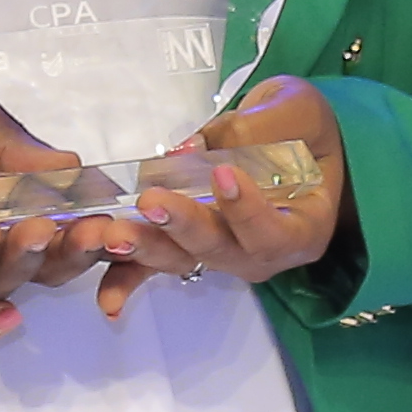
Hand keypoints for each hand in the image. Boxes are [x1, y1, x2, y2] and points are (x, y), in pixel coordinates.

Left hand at [81, 79, 342, 318]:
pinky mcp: (188, 245)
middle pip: (222, 251)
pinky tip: (106, 300)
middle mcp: (262, 253)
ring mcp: (222, 254)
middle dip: (183, 228)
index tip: (222, 174)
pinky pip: (157, 265)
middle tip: (151, 203)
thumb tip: (186, 151)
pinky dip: (128, 278)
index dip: (247, 212)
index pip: (275, 233)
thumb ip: (250, 130)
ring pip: (184, 259)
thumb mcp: (295, 112)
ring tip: (113, 235)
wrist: (293, 136)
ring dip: (146, 249)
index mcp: (302, 227)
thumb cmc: (305, 127)